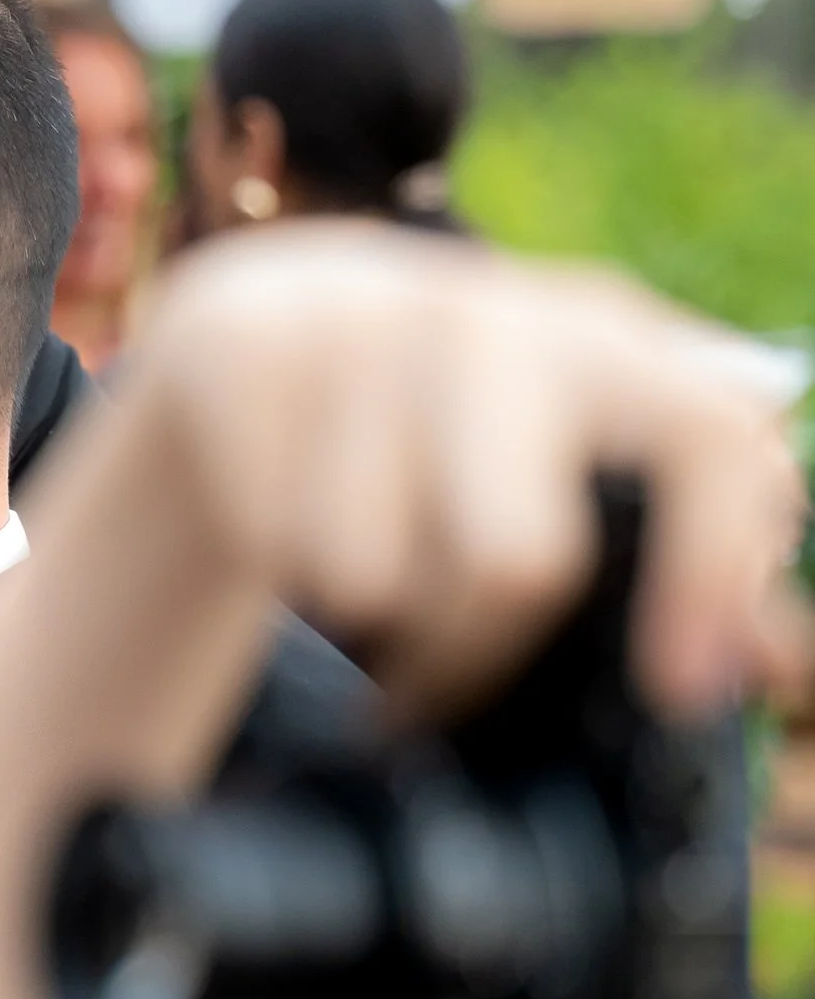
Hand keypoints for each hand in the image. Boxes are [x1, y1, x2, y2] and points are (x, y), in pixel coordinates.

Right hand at [132, 227, 805, 717]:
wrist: (251, 339)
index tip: (680, 688)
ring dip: (358, 614)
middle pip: (514, 557)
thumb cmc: (441, 432)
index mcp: (604, 338)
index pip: (708, 435)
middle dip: (467, 653)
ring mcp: (355, 318)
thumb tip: (779, 663)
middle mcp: (489, 310)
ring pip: (368, 572)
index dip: (709, 569)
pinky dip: (269, 570)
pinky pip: (264, 540)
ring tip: (355, 578)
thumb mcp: (562, 461)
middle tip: (437, 681)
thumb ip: (678, 551)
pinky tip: (279, 531)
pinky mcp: (238, 345)